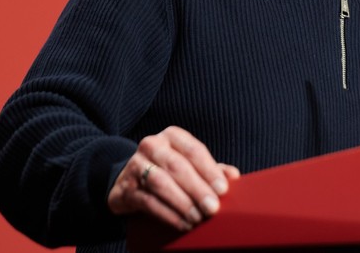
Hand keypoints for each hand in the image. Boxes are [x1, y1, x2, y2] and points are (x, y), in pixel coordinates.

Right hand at [107, 126, 239, 230]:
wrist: (128, 181)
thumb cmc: (167, 171)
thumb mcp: (189, 165)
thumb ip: (211, 169)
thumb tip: (233, 176)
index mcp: (172, 136)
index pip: (194, 150)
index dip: (210, 170)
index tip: (223, 189)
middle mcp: (152, 145)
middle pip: (178, 166)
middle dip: (197, 189)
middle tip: (213, 208)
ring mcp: (136, 165)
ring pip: (161, 183)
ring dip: (182, 203)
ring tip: (198, 218)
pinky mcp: (125, 187)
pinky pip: (148, 202)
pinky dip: (168, 214)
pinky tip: (182, 224)